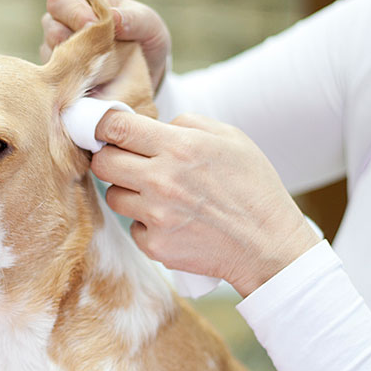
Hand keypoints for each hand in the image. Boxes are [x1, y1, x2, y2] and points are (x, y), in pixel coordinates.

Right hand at [41, 0, 171, 93]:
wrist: (145, 73)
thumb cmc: (144, 38)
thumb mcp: (149, 24)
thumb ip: (134, 19)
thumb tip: (113, 17)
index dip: (75, 13)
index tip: (94, 27)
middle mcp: (61, 20)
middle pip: (50, 25)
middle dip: (72, 39)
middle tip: (97, 52)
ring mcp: (56, 47)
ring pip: (50, 53)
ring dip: (74, 62)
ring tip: (101, 69)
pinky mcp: (58, 73)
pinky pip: (56, 77)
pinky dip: (73, 80)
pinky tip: (93, 83)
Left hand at [91, 110, 320, 297]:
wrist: (268, 245)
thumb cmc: (253, 188)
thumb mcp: (231, 138)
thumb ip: (187, 124)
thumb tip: (153, 125)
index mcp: (179, 147)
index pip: (115, 128)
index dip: (101, 126)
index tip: (103, 131)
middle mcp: (162, 181)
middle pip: (102, 163)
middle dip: (110, 159)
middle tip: (128, 163)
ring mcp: (156, 216)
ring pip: (113, 196)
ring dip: (128, 192)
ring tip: (159, 195)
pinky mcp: (155, 246)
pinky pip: (132, 227)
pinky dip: (146, 224)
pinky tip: (173, 221)